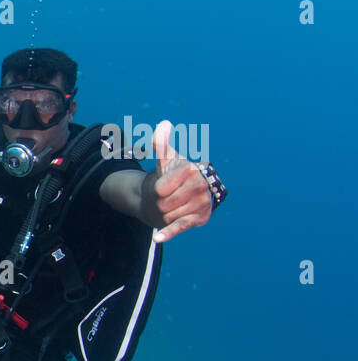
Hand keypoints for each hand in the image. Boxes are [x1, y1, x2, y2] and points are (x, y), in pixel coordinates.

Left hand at [146, 120, 212, 241]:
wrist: (181, 194)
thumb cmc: (170, 175)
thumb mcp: (165, 159)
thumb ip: (161, 143)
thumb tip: (164, 124)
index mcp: (191, 170)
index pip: (161, 189)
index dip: (158, 189)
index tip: (165, 184)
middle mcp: (201, 186)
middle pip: (164, 204)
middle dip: (160, 202)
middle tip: (168, 197)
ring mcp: (202, 203)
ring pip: (169, 215)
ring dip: (165, 213)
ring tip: (172, 205)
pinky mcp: (200, 219)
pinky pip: (180, 226)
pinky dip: (169, 232)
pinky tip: (158, 237)